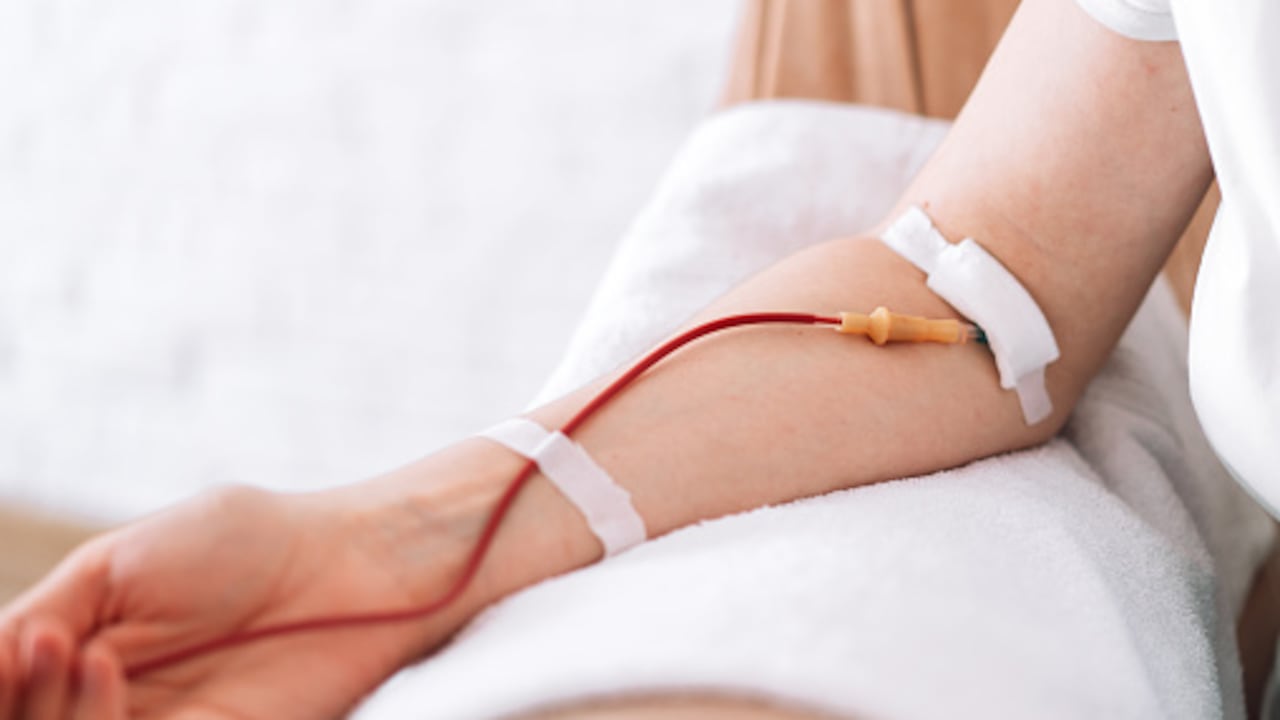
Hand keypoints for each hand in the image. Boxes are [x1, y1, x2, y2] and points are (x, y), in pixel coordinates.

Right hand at [0, 443, 515, 718]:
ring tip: (76, 649)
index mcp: (83, 656)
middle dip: (22, 698)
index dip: (5, 680)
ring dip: (51, 711)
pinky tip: (103, 667)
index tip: (20, 643)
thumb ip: (42, 617)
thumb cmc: (247, 542)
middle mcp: (113, 704)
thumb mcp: (119, 566)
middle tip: (44, 645)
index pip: (14, 689)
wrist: (349, 560)